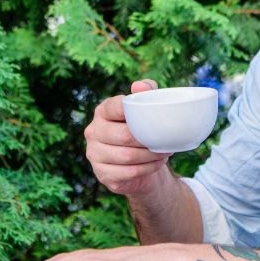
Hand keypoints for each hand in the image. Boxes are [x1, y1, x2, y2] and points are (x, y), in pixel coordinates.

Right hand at [84, 79, 172, 195]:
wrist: (138, 163)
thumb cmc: (141, 131)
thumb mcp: (145, 109)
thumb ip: (145, 92)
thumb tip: (139, 86)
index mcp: (102, 112)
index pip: (114, 107)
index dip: (132, 110)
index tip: (151, 116)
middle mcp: (93, 132)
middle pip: (123, 136)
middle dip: (148, 140)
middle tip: (166, 141)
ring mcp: (94, 155)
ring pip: (127, 156)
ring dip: (150, 156)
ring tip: (164, 153)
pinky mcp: (103, 174)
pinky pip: (129, 172)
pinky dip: (147, 169)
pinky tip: (156, 164)